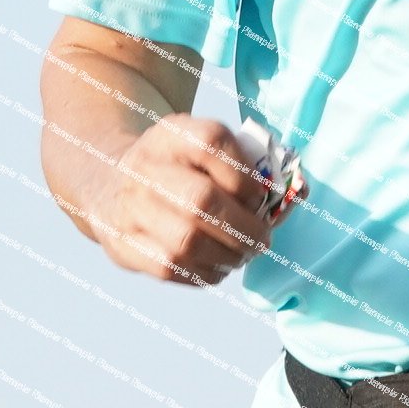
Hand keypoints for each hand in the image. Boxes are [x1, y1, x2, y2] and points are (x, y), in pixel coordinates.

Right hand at [88, 114, 283, 285]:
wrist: (108, 182)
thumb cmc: (178, 168)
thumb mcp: (203, 147)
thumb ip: (252, 164)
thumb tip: (300, 192)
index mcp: (172, 134)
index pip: (212, 143)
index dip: (247, 175)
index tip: (261, 196)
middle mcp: (145, 167)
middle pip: (201, 201)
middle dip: (245, 228)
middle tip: (262, 240)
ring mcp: (130, 208)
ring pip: (186, 242)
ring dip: (228, 256)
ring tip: (242, 255)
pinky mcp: (124, 245)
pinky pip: (172, 269)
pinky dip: (206, 273)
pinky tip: (217, 265)